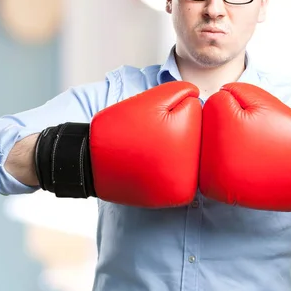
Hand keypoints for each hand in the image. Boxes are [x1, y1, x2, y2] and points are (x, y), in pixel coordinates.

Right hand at [35, 81, 201, 207]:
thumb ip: (182, 91)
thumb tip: (200, 96)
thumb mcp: (151, 99)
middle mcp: (194, 168)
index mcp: (192, 139)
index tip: (152, 119)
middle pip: (197, 134)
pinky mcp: (175, 198)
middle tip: (149, 136)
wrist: (90, 162)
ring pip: (190, 153)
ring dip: (173, 148)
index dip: (171, 108)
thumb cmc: (120, 127)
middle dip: (176, 128)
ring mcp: (185, 187)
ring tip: (148, 150)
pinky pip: (180, 173)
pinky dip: (166, 167)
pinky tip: (150, 164)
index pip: (195, 111)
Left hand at [199, 83, 290, 215]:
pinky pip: (211, 169)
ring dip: (224, 145)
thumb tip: (215, 94)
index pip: (214, 103)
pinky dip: (225, 164)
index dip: (237, 106)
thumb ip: (234, 90)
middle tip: (253, 136)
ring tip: (251, 151)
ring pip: (208, 146)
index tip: (254, 119)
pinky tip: (245, 165)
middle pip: (207, 125)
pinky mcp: (216, 191)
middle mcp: (209, 152)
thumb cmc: (287, 134)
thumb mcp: (263, 101)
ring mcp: (211, 175)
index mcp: (219, 124)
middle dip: (227, 125)